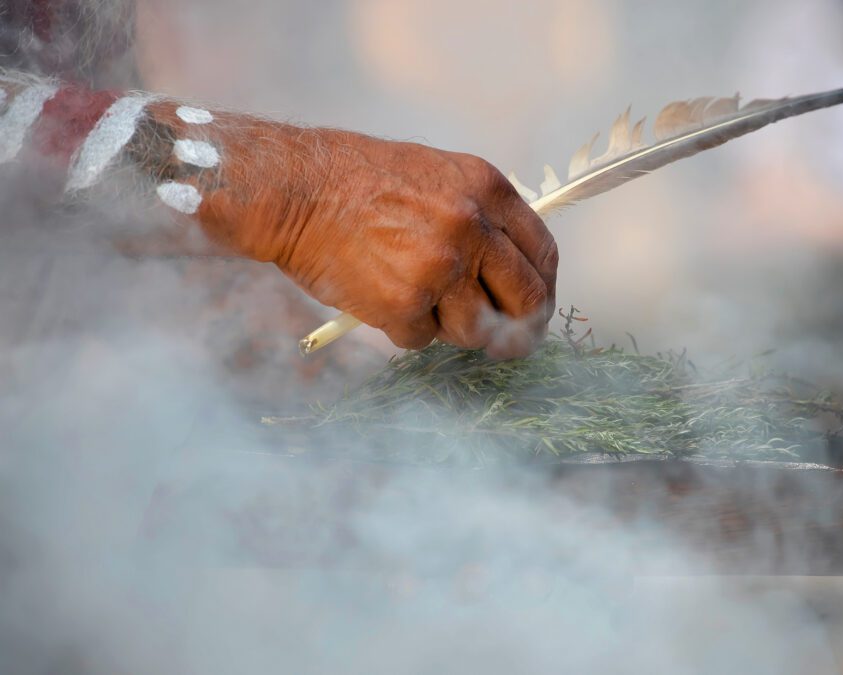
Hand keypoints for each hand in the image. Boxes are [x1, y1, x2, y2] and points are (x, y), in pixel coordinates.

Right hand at [190, 120, 557, 357]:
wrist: (295, 189)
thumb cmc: (358, 182)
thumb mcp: (438, 175)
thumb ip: (481, 216)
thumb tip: (514, 270)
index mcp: (486, 190)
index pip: (542, 254)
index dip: (543, 290)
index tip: (536, 310)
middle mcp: (471, 227)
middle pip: (525, 299)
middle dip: (519, 330)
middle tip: (506, 343)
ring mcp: (440, 267)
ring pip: (476, 329)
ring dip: (451, 329)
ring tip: (416, 300)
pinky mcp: (405, 303)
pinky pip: (422, 339)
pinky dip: (404, 329)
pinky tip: (379, 295)